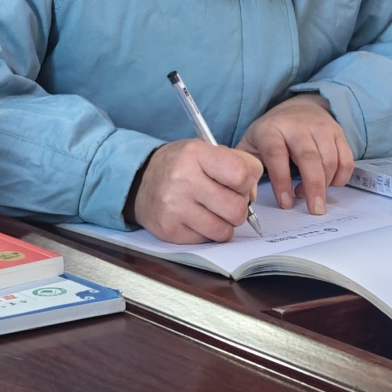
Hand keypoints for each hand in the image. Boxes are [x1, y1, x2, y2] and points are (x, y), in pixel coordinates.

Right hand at [133, 139, 262, 243]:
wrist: (139, 181)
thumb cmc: (180, 166)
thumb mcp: (205, 151)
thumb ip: (237, 164)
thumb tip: (253, 194)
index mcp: (195, 153)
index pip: (241, 175)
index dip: (246, 183)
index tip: (238, 183)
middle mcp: (182, 179)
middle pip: (236, 208)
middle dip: (238, 208)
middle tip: (225, 201)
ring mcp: (174, 207)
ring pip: (224, 230)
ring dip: (224, 224)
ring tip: (211, 212)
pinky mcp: (169, 230)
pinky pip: (206, 241)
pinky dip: (207, 233)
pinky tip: (195, 219)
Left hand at [238, 94, 353, 214]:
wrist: (298, 107)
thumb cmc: (272, 132)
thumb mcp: (251, 145)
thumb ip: (247, 168)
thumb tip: (248, 196)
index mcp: (271, 130)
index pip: (276, 154)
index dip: (282, 181)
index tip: (286, 203)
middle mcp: (297, 126)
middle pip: (308, 157)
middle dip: (313, 186)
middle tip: (315, 209)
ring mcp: (320, 128)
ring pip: (329, 159)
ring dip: (325, 183)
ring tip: (314, 197)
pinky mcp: (338, 133)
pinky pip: (346, 159)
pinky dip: (341, 177)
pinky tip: (329, 184)